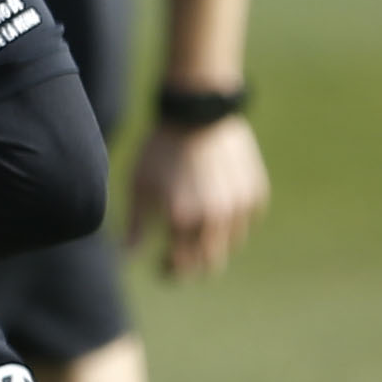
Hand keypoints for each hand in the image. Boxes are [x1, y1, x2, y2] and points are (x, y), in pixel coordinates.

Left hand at [129, 109, 270, 281]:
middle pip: (210, 264)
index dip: (169, 271)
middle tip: (180, 257)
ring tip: (197, 228)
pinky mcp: (256, 193)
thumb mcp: (139, 186)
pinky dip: (233, 221)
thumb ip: (134, 226)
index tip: (161, 265)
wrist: (199, 111)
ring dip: (214, 242)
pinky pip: (246, 221)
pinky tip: (217, 207)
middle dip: (194, 265)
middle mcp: (215, 218)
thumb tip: (126, 258)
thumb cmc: (161, 148)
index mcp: (183, 219)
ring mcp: (240, 206)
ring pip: (231, 244)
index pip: (181, 266)